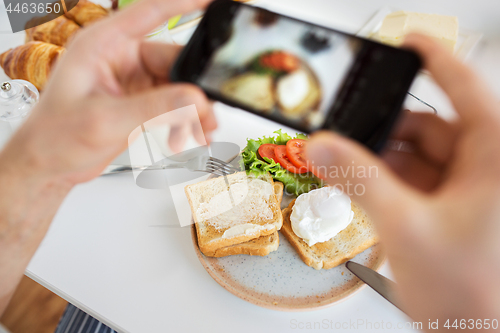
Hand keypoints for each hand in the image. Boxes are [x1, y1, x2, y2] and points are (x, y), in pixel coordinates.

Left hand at [1, 0, 215, 185]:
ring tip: (200, 129)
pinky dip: (183, 120)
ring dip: (192, 109)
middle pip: (173, 59)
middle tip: (206, 110)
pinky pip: (173, 104)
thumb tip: (193, 98)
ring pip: (178, 85)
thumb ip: (154, 108)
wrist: (49, 165)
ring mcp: (132, 81)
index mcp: (103, 45)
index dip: (185, 3)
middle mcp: (120, 59)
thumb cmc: (55, 136)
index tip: (214, 2)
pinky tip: (182, 135)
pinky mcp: (140, 101)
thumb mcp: (106, 120)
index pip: (151, 13)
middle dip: (194, 87)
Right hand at [307, 34, 499, 324]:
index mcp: (495, 158)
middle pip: (430, 125)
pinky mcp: (455, 208)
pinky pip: (417, 179)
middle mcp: (488, 167)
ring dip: (381, 158)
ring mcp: (471, 189)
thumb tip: (322, 147)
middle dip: (384, 128)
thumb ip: (358, 179)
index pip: (466, 88)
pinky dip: (390, 179)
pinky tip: (364, 185)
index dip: (434, 59)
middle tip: (346, 131)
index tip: (407, 41)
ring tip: (346, 164)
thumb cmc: (473, 295)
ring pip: (420, 154)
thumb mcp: (404, 227)